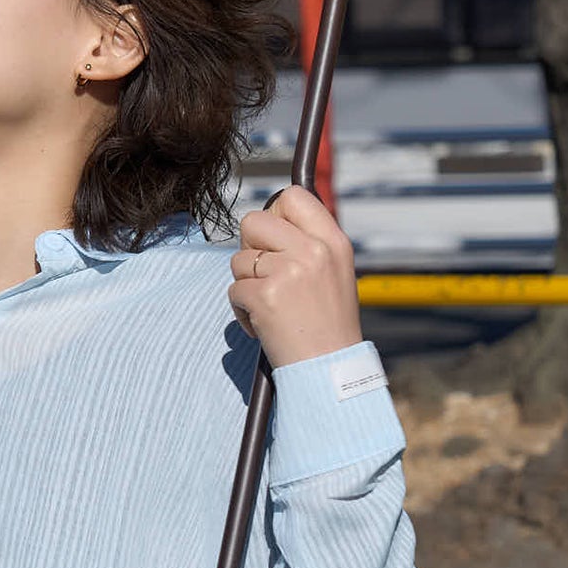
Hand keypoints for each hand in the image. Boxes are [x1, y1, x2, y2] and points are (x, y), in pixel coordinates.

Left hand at [229, 186, 361, 367]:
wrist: (331, 370)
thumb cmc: (329, 326)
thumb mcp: (334, 272)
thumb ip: (308, 243)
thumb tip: (270, 219)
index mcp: (333, 241)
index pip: (293, 196)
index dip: (274, 214)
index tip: (275, 240)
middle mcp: (313, 250)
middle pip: (253, 220)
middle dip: (249, 247)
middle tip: (264, 275)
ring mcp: (288, 272)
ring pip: (239, 260)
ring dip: (245, 285)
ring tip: (270, 307)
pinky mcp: (265, 297)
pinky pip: (234, 291)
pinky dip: (242, 311)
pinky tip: (264, 325)